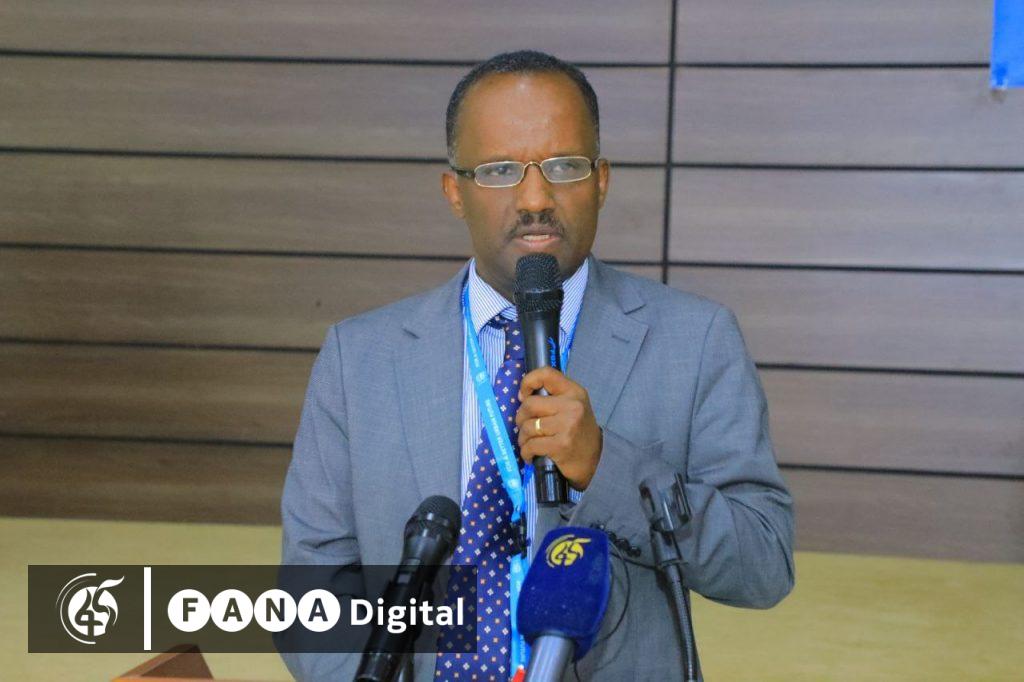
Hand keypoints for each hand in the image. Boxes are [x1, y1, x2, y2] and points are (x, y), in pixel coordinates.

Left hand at [515, 367, 601, 489]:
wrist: (594, 461)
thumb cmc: (578, 433)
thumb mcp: (571, 407)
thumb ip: (552, 397)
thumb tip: (522, 397)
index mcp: (574, 392)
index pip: (546, 374)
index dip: (528, 381)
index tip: (523, 396)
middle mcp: (572, 406)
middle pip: (529, 404)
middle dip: (521, 418)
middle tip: (525, 427)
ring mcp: (568, 425)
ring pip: (528, 426)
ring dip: (522, 438)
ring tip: (529, 444)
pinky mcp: (561, 445)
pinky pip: (531, 445)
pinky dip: (526, 452)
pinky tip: (531, 455)